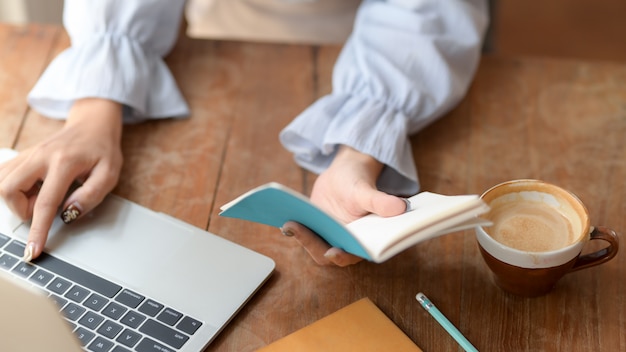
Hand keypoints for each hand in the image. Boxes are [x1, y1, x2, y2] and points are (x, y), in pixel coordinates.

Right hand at [0, 98, 123, 260]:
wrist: (92, 125)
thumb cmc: (102, 150)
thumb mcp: (109, 173)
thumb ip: (91, 196)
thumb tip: (69, 215)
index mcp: (64, 162)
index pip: (46, 203)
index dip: (38, 230)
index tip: (32, 251)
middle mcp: (40, 156)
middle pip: (8, 189)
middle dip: (21, 209)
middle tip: (44, 209)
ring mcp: (28, 154)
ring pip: (1, 182)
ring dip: (16, 199)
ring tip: (40, 196)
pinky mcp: (22, 156)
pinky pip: (3, 175)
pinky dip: (13, 189)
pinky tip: (32, 189)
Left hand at [282, 145, 407, 265]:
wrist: (346, 172)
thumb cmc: (360, 182)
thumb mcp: (367, 190)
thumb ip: (380, 201)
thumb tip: (399, 208)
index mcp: (362, 241)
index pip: (351, 256)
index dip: (341, 257)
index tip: (331, 252)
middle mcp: (344, 243)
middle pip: (326, 253)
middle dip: (311, 244)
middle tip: (296, 228)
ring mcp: (327, 236)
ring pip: (312, 243)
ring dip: (300, 236)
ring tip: (289, 222)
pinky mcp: (314, 228)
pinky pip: (303, 231)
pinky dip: (294, 227)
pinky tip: (283, 216)